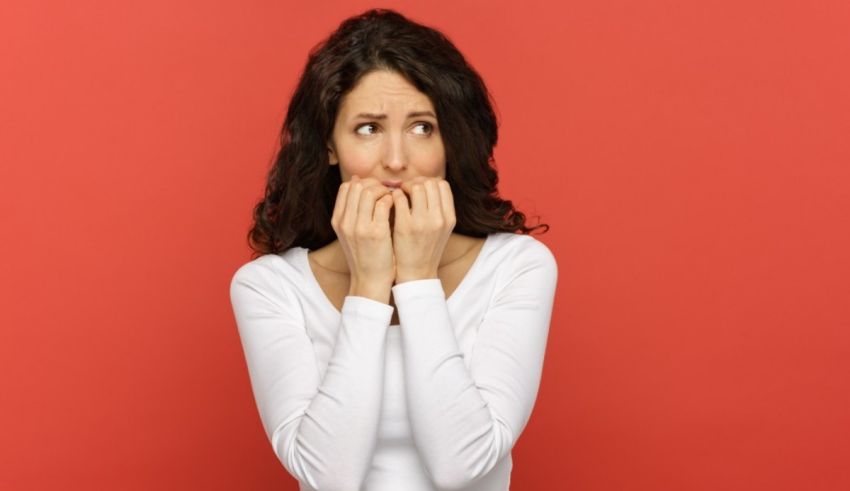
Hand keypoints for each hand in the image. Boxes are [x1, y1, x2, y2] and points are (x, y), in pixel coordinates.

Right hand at [331, 175, 395, 297]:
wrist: (370, 281)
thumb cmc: (365, 255)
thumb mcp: (351, 232)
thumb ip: (352, 210)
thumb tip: (357, 181)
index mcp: (338, 221)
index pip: (346, 188)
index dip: (363, 183)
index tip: (375, 189)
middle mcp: (346, 222)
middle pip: (358, 186)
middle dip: (375, 184)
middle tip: (386, 192)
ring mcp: (360, 227)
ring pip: (370, 192)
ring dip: (384, 191)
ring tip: (392, 199)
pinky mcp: (376, 233)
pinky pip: (383, 204)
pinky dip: (391, 200)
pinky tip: (396, 207)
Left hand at [389, 177, 456, 283]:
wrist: (417, 273)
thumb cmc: (427, 249)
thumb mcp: (441, 229)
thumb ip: (439, 208)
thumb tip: (429, 185)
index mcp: (449, 218)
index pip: (443, 185)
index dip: (430, 182)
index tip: (420, 188)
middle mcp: (438, 218)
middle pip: (429, 183)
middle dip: (416, 182)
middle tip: (406, 189)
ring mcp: (422, 222)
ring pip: (416, 187)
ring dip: (405, 187)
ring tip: (399, 194)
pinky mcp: (405, 226)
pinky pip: (399, 198)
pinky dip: (394, 196)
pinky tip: (392, 202)